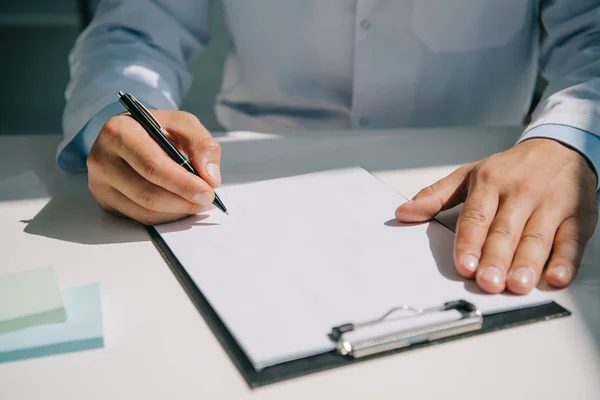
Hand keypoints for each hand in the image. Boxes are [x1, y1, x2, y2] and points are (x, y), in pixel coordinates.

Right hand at [87, 110, 221, 224]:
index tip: (208, 192)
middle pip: (147, 193)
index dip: (183, 183)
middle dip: (183, 201)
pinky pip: (140, 217)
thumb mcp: (183, 124)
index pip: (152, 166)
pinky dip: (166, 216)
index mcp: (119, 132)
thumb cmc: (156, 129)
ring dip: (177, 212)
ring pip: (145, 210)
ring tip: (197, 203)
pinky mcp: (105, 200)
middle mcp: (102, 159)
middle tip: (207, 200)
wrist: (130, 135)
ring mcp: (100, 183)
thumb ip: (202, 145)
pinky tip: (180, 206)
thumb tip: (210, 178)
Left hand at [395, 138, 597, 293]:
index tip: (464, 265)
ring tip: (517, 285)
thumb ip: (436, 196)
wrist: (560, 147)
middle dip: (496, 258)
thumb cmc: (511, 168)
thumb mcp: (469, 175)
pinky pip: (571, 240)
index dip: (470, 242)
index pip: (477, 216)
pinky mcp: (577, 215)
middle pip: (506, 230)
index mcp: (490, 183)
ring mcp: (551, 204)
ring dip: (527, 263)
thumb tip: (403, 213)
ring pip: (537, 237)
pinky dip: (565, 260)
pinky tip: (556, 277)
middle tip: (488, 282)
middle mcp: (520, 193)